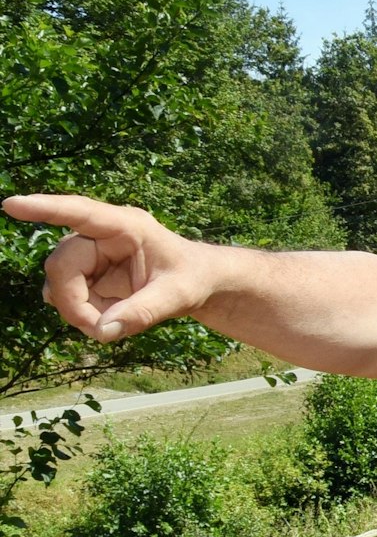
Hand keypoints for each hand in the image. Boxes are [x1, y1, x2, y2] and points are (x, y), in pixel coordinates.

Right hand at [2, 194, 204, 341]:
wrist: (198, 282)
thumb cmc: (192, 278)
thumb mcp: (177, 297)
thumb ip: (143, 313)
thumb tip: (102, 330)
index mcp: (126, 226)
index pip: (79, 212)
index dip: (45, 209)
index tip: (12, 205)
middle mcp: (101, 235)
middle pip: (62, 264)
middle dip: (72, 300)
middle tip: (97, 328)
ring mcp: (90, 255)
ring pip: (59, 282)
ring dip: (77, 308)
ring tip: (110, 323)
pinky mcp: (86, 274)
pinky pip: (67, 295)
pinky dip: (82, 313)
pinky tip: (106, 318)